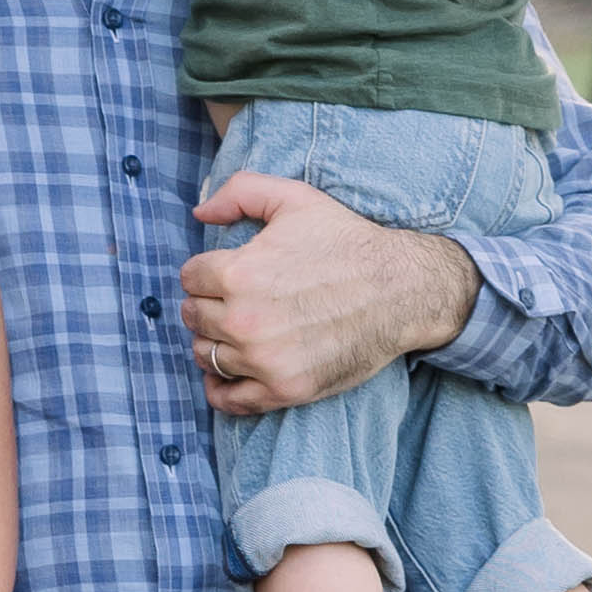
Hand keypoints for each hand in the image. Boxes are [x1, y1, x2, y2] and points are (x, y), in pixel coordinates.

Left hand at [182, 170, 481, 413]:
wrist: (400, 291)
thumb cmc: (347, 242)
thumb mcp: (295, 198)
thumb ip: (240, 191)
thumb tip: (200, 211)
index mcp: (238, 273)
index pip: (190, 278)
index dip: (205, 272)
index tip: (223, 274)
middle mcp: (243, 320)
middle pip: (193, 317)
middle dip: (207, 305)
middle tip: (230, 302)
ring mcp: (263, 359)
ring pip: (206, 356)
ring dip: (213, 342)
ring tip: (234, 332)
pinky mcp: (285, 389)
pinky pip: (230, 400)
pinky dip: (220, 390)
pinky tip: (225, 376)